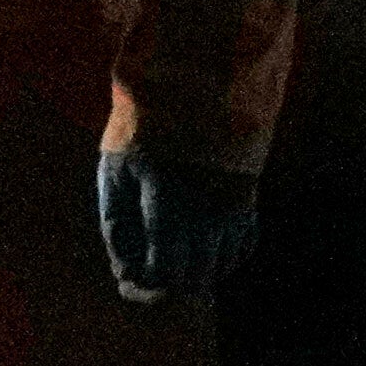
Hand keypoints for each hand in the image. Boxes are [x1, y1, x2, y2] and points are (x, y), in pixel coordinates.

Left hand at [94, 140, 258, 305]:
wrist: (199, 83)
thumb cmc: (145, 128)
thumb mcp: (116, 167)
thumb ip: (115, 222)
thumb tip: (124, 270)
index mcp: (166, 199)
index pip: (160, 268)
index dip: (145, 280)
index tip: (134, 273)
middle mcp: (205, 209)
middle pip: (192, 275)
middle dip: (170, 282)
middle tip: (154, 269)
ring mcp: (232, 205)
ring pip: (220, 267)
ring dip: (197, 273)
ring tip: (177, 258)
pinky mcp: (249, 199)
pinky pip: (242, 249)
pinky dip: (224, 258)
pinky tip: (205, 248)